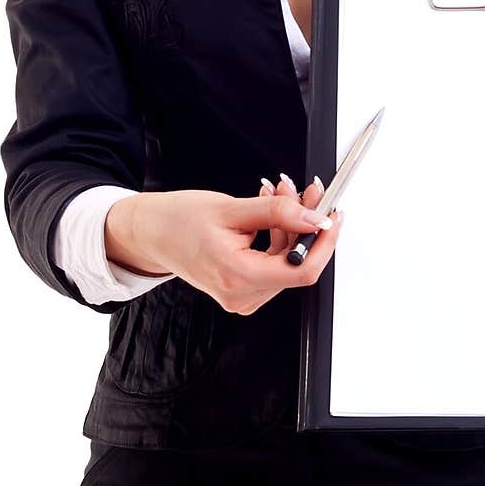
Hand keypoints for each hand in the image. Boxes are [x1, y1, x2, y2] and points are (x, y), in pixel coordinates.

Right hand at [107, 182, 341, 315]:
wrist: (151, 232)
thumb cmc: (179, 220)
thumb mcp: (232, 209)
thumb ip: (277, 212)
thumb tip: (315, 217)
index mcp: (237, 276)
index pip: (301, 270)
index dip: (324, 241)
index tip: (333, 214)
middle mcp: (241, 294)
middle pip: (295, 263)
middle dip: (306, 223)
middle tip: (309, 190)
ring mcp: (242, 295)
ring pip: (286, 261)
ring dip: (291, 225)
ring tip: (282, 192)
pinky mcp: (241, 288)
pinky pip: (272, 262)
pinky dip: (278, 234)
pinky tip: (271, 210)